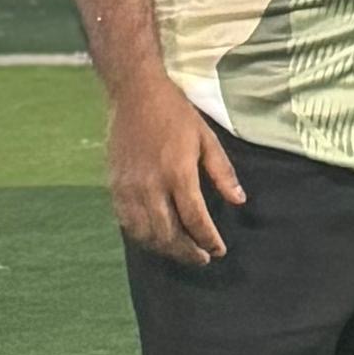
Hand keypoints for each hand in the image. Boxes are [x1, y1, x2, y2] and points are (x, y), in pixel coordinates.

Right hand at [107, 77, 244, 262]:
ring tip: (182, 252)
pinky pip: (126, 223)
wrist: (135, 95)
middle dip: (187, 251)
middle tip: (202, 259)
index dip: (208, 239)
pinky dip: (142, 237)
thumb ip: (222, 172)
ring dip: (165, 249)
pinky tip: (155, 240)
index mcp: (178, 173)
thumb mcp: (207, 138)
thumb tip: (239, 201)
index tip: (218, 250)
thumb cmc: (176, 114)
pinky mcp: (114, 187)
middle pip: (168, 233)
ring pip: (145, 233)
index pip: (194, 219)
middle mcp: (151, 185)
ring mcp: (129, 188)